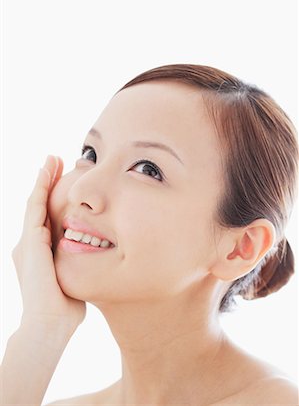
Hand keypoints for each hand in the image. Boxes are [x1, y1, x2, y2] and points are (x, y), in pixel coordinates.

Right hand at [12, 155, 85, 330]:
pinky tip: (46, 171)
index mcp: (40, 251)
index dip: (54, 197)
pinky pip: (35, 207)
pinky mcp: (30, 241)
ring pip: (35, 202)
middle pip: (40, 205)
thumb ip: (79, 264)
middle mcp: (30, 243)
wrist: (50, 325)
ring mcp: (28, 241)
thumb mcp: (74, 277)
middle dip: (48, 182)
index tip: (66, 179)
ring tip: (51, 158)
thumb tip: (98, 257)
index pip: (47, 216)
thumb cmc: (65, 308)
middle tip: (57, 160)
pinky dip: (40, 188)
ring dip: (43, 179)